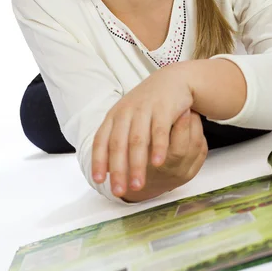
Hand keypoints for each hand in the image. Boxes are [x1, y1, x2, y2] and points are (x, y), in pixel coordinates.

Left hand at [91, 63, 193, 197]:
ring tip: (138, 186)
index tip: (99, 181)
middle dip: (118, 170)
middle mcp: (127, 111)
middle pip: (118, 144)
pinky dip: (158, 148)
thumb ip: (116, 139)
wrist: (172, 79)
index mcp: (115, 115)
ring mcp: (145, 109)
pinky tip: (158, 164)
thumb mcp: (128, 117)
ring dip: (137, 165)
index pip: (102, 140)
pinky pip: (159, 131)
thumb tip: (104, 169)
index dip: (99, 160)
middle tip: (118, 191)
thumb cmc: (148, 104)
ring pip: (138, 141)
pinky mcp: (164, 108)